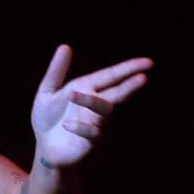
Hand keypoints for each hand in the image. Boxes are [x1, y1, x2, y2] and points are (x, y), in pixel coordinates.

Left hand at [30, 45, 152, 168]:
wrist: (44, 147)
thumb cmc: (48, 118)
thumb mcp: (47, 92)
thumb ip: (56, 71)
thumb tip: (65, 46)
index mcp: (87, 88)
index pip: (111, 76)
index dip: (129, 68)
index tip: (149, 62)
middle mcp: (96, 105)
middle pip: (117, 93)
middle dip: (129, 86)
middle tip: (143, 78)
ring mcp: (96, 123)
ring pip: (104, 110)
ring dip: (91, 101)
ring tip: (73, 95)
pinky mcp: (91, 142)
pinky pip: (93, 133)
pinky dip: (81, 128)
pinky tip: (66, 125)